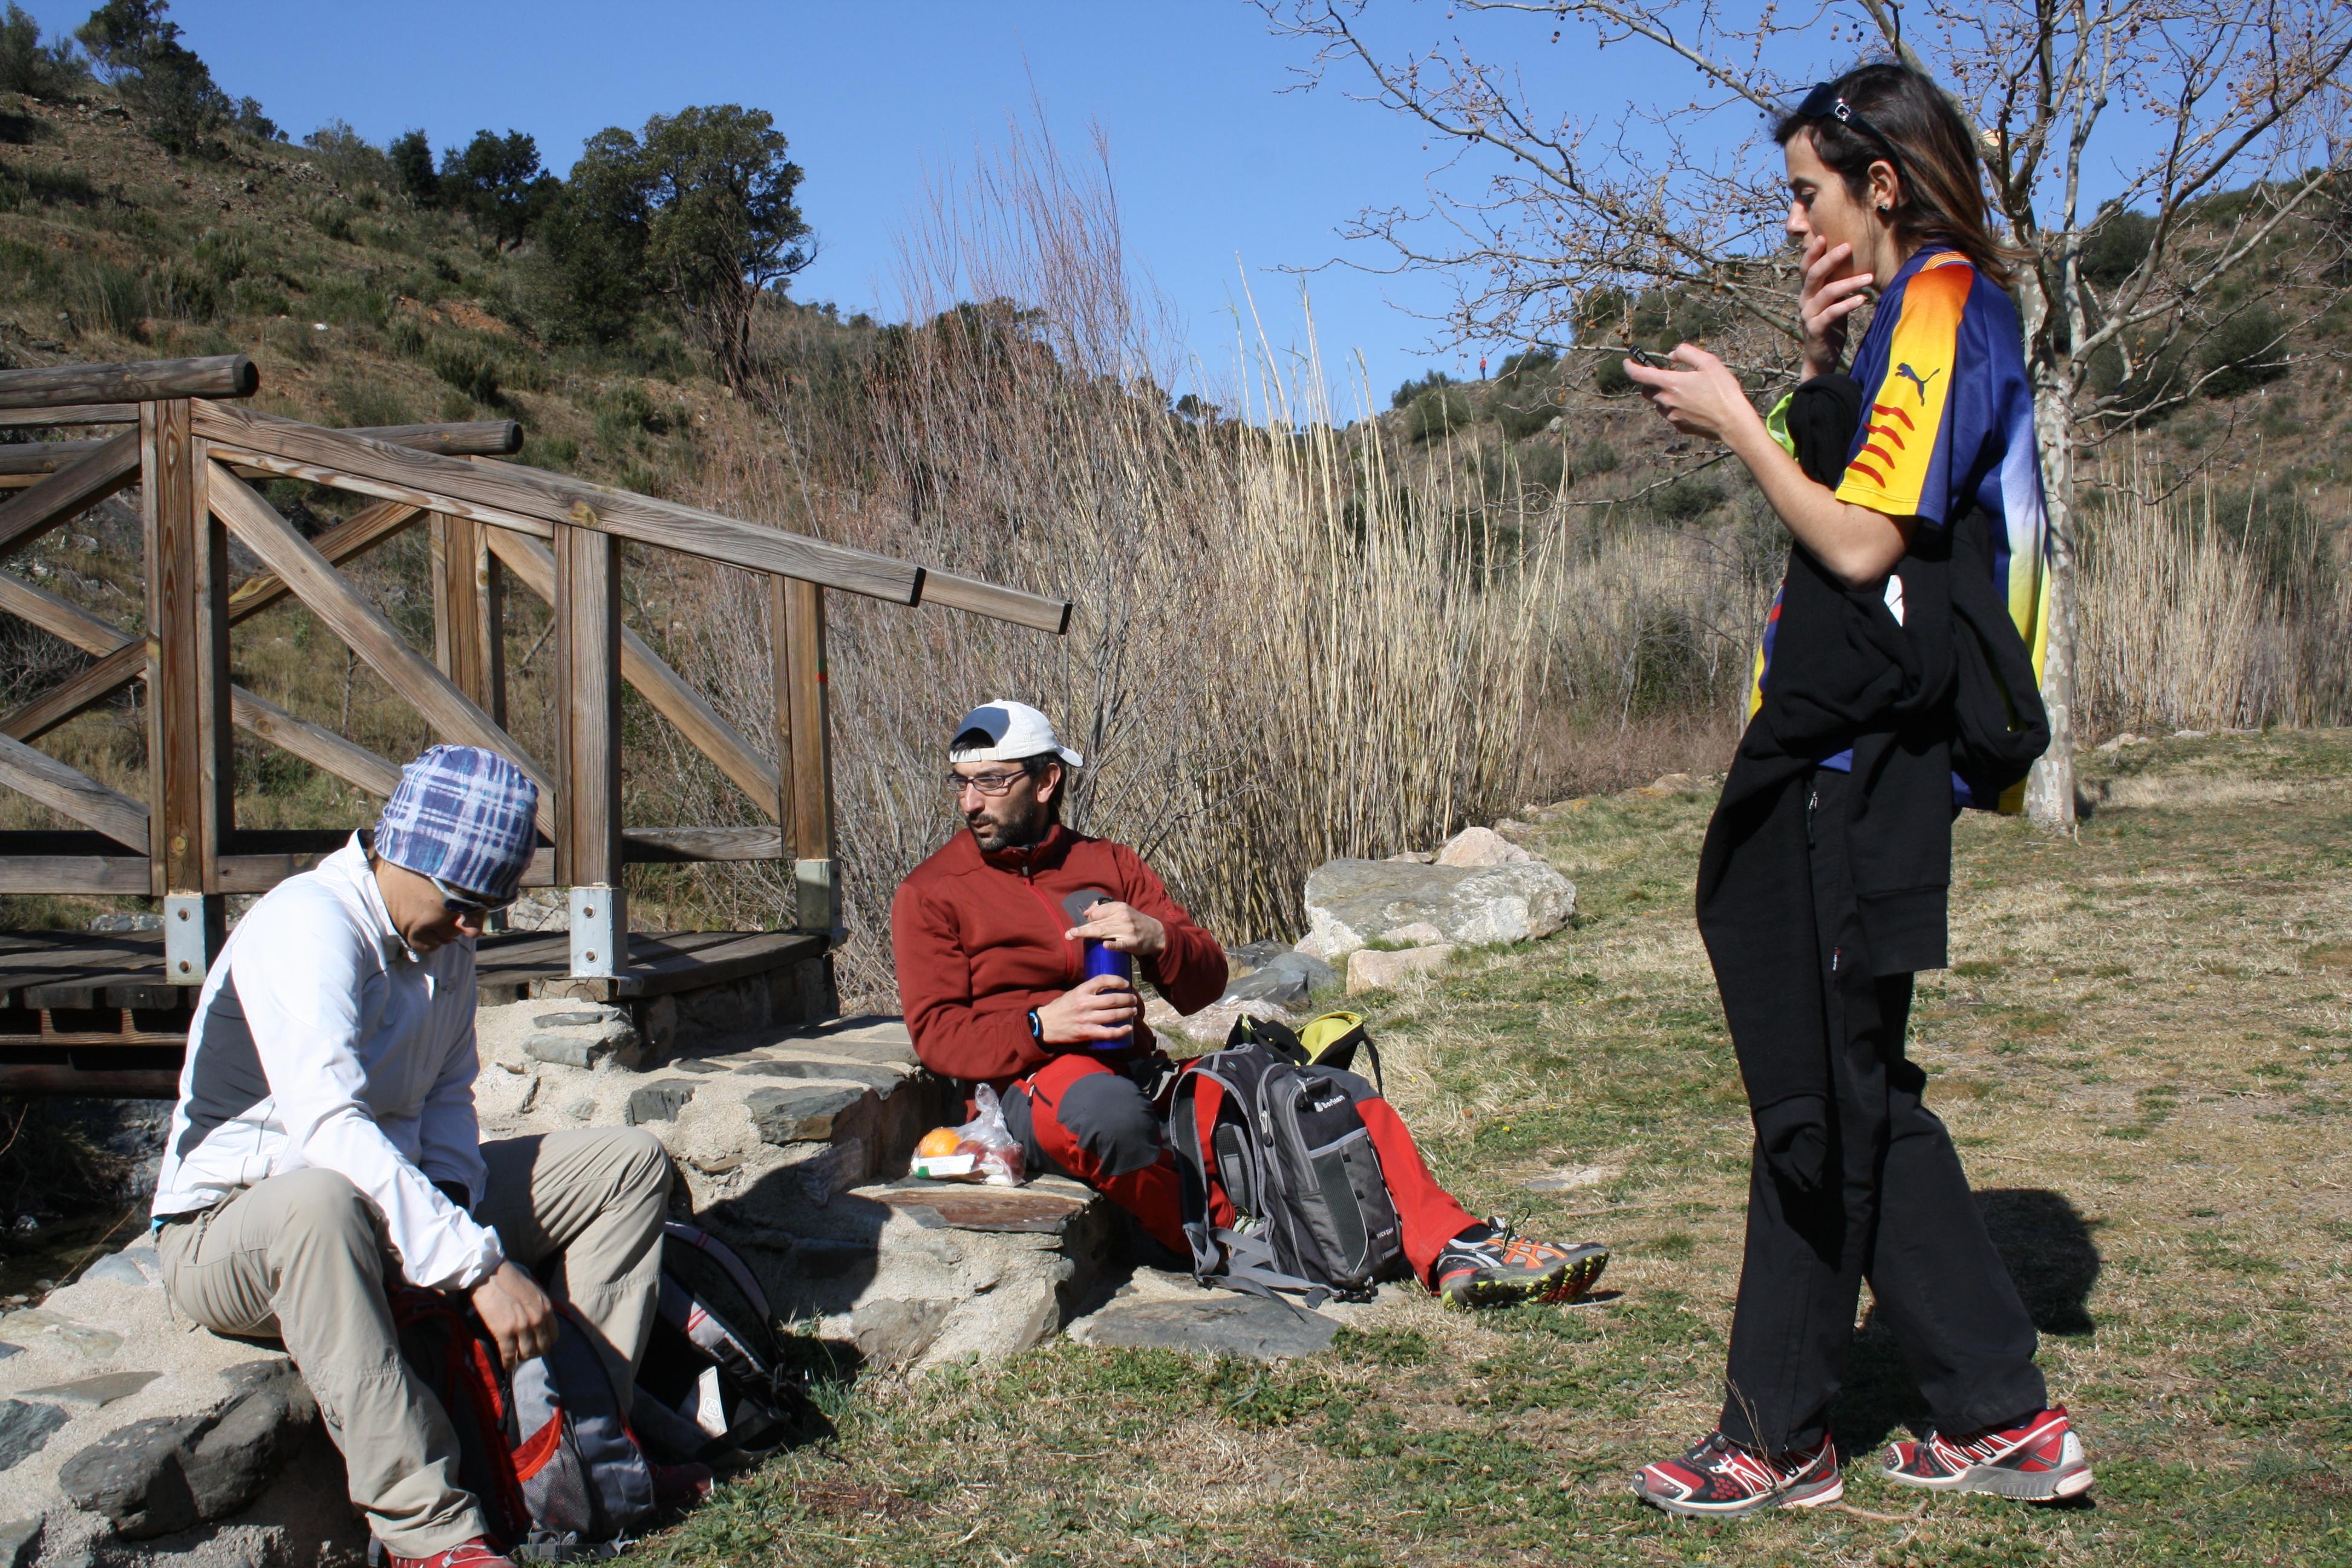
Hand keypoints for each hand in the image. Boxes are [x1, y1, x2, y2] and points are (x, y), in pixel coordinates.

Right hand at [470, 1262, 557, 1369]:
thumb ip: (538, 1308)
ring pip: (527, 1354)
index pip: (553, 1336)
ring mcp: (522, 1326)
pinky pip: (509, 1355)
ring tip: (514, 1358)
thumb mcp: (533, 1292)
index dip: (544, 1343)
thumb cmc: (508, 1279)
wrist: (489, 1273)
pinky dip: (508, 1363)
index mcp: (546, 1308)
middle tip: (524, 1353)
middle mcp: (538, 1319)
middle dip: (534, 1353)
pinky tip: (506, 1365)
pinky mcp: (505, 1332)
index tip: (536, 1345)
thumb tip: (536, 1322)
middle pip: (542, 1348)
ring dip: (521, 1358)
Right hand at [1035, 973, 1139, 1045]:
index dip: (1118, 980)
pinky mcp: (1086, 1033)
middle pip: (1112, 999)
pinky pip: (1108, 1032)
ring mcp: (1086, 1019)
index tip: (1126, 984)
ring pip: (1113, 1015)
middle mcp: (1084, 1003)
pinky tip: (1128, 1028)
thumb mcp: (1073, 993)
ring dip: (1127, 1013)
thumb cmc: (1061, 1007)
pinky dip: (1121, 1031)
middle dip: (1127, 999)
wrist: (1045, 1025)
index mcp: (1080, 991)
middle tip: (1133, 1000)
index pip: (1102, 980)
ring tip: (1133, 1011)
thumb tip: (1108, 987)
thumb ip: (1088, 990)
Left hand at [1065, 900, 1165, 957]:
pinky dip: (1113, 945)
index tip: (1084, 925)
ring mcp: (1127, 930)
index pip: (1097, 913)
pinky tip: (1105, 946)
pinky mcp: (1132, 943)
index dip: (1088, 919)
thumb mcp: (1122, 910)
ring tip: (1073, 936)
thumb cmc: (1134, 921)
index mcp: (1119, 907)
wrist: (1155, 933)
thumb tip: (1086, 913)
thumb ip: (1104, 909)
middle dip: (1081, 929)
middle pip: (1098, 923)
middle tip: (1068, 934)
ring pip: (1104, 932)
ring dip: (1087, 934)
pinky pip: (1120, 944)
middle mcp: (1122, 917)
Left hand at [1622, 344, 1759, 443]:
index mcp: (1671, 384)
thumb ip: (1686, 353)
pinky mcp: (1679, 426)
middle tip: (1667, 375)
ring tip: (1685, 390)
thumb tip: (1671, 355)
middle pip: (1646, 390)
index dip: (1630, 367)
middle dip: (1651, 381)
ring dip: (1664, 394)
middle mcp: (1666, 401)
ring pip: (1658, 403)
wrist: (1732, 422)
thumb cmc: (1723, 390)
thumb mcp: (1708, 362)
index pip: (1639, 375)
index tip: (1627, 362)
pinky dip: (1674, 406)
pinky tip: (1692, 403)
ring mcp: (1671, 416)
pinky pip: (1670, 414)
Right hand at [1798, 234, 1871, 380]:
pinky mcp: (1816, 329)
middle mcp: (1804, 301)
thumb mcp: (1832, 302)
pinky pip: (1832, 313)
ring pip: (1826, 292)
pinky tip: (1863, 299)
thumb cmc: (1830, 326)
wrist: (1821, 358)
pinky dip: (1847, 304)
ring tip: (1870, 278)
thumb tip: (1851, 263)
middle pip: (1814, 274)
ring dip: (1849, 283)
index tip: (1824, 236)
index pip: (1806, 267)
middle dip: (1830, 258)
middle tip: (1848, 246)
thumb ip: (1835, 284)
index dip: (1812, 252)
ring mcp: (1808, 315)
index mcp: (1808, 292)